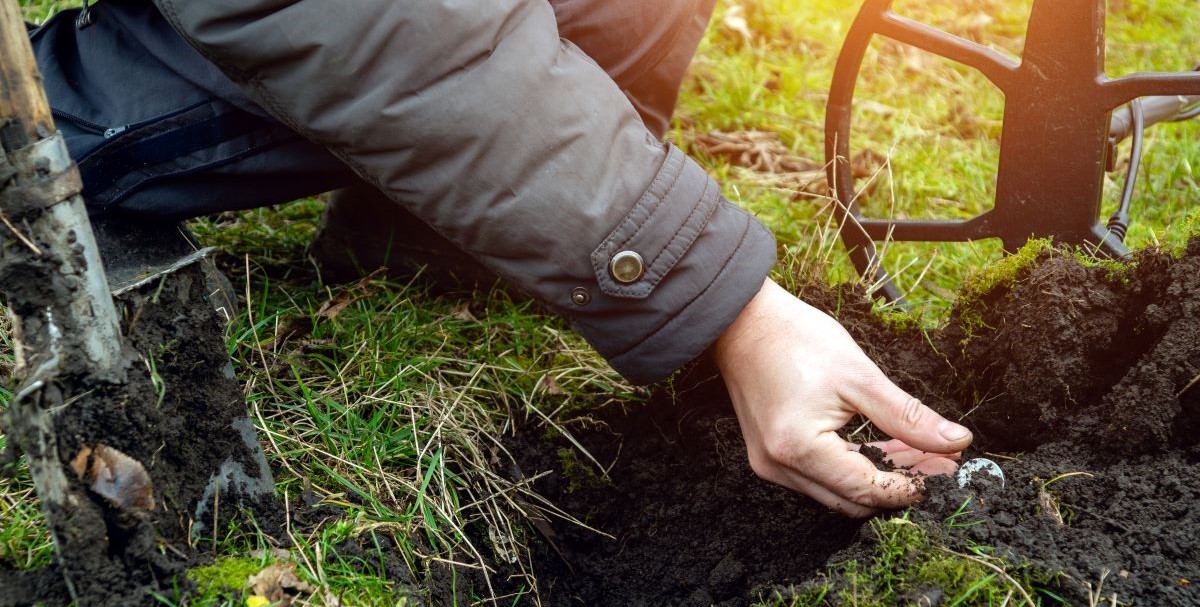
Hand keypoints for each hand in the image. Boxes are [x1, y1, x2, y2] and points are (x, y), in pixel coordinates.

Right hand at [712, 279, 971, 516]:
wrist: (743, 321)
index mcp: (798, 448)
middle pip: (852, 500)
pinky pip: (819, 476)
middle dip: (899, 484)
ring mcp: (770, 463)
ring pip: (837, 492)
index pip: (867, 489)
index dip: (911, 485)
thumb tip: (955, 441)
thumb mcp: (859, 375)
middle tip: (939, 462)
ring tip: (919, 453)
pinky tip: (884, 447)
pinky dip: (853, 467)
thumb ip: (908, 416)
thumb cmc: (794, 339)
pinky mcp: (770, 454)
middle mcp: (779, 466)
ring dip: (878, 477)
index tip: (947, 470)